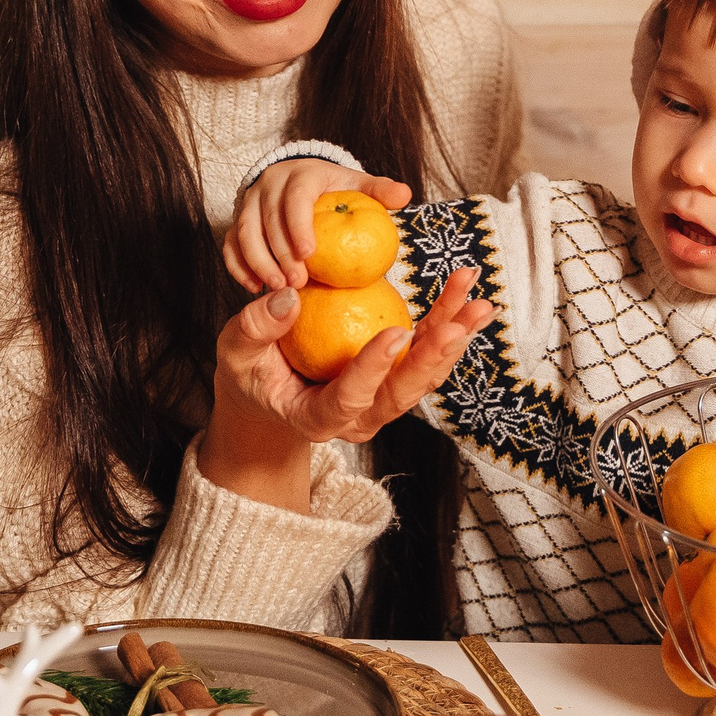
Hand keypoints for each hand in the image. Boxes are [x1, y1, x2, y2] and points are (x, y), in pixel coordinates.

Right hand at [202, 266, 492, 483]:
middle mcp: (358, 418)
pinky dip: (448, 324)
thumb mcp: (237, 353)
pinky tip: (468, 297)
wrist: (270, 394)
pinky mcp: (395, 379)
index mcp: (316, 419)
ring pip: (424, 375)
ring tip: (478, 302)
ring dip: (453, 337)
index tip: (395, 332)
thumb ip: (254, 328)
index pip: (348, 400)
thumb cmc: (251, 373)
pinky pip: (426, 354)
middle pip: (402, 395)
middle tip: (458, 323)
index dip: (373, 369)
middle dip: (433, 358)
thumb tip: (287, 297)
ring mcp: (381, 401)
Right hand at [224, 157, 413, 291]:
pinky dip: (238, 266)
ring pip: (243, 231)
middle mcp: (269, 184)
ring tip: (276, 288)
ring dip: (257, 261)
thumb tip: (404, 195)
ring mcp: (249, 202)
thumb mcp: (356, 185)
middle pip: (267, 218)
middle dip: (279, 252)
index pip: (296, 197)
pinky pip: (230, 243)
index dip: (299, 224)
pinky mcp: (236, 220)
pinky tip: (254, 288)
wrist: (299, 182)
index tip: (310, 254)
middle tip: (297, 283)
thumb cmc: (334, 189)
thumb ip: (377, 191)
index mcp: (300, 174)